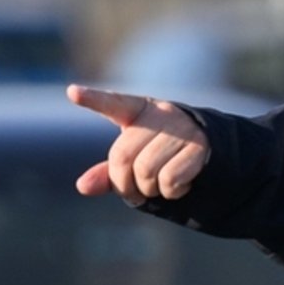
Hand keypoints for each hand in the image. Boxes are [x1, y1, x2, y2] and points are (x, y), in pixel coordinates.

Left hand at [67, 85, 209, 203]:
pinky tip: (181, 184)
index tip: (72, 93)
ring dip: (150, 190)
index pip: (113, 104)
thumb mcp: (135, 162)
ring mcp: (181, 128)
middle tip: (137, 190)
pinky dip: (171, 191)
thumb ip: (108, 173)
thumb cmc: (164, 158)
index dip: (93, 99)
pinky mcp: (199, 146)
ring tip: (161, 184)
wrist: (212, 157)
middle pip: (122, 158)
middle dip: (125, 184)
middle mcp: (159, 113)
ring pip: (146, 172)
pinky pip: (170, 179)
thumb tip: (82, 186)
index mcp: (138, 111)